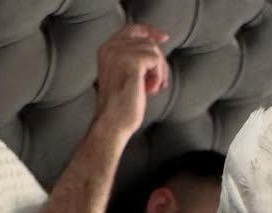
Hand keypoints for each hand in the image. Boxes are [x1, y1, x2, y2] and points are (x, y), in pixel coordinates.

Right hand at [92, 22, 168, 145]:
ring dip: (159, 71)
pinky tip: (151, 90)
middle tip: (158, 84)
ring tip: (152, 89)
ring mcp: (120, 53)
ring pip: (153, 50)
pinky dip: (158, 76)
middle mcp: (111, 47)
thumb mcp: (123, 77)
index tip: (164, 38)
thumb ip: (132, 61)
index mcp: (107, 50)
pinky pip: (156, 60)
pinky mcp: (132, 61)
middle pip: (146, 41)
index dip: (149, 32)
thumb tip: (155, 53)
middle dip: (158, 62)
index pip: (132, 29)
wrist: (111, 123)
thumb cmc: (119, 108)